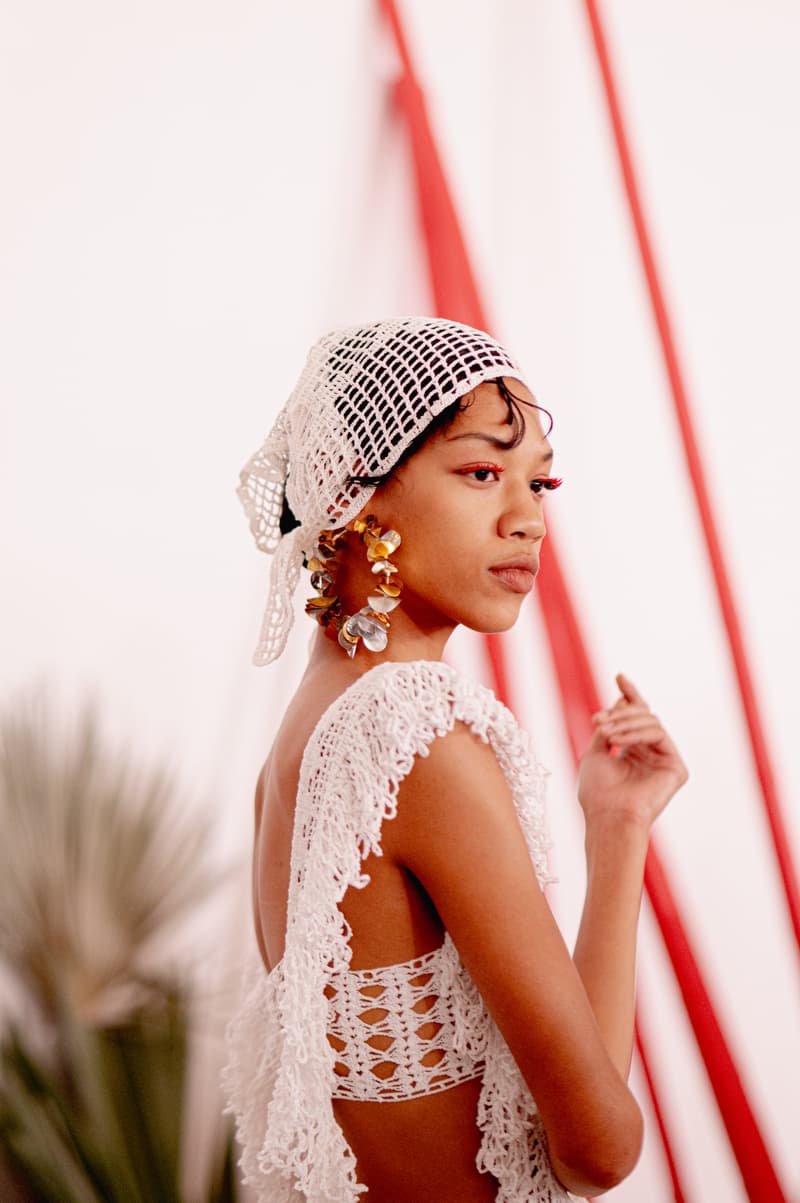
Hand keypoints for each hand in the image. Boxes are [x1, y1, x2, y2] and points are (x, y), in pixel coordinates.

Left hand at [577, 673, 687, 831]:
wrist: (608, 816)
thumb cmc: (597, 792)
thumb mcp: (595, 751)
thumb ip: (609, 726)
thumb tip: (621, 701)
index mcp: (632, 753)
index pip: (635, 718)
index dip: (629, 695)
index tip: (619, 676)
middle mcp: (650, 755)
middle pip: (643, 715)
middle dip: (619, 712)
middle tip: (598, 719)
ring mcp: (664, 761)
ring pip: (651, 722)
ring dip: (625, 722)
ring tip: (605, 733)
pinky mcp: (676, 768)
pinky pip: (658, 734)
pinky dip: (637, 733)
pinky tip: (619, 741)